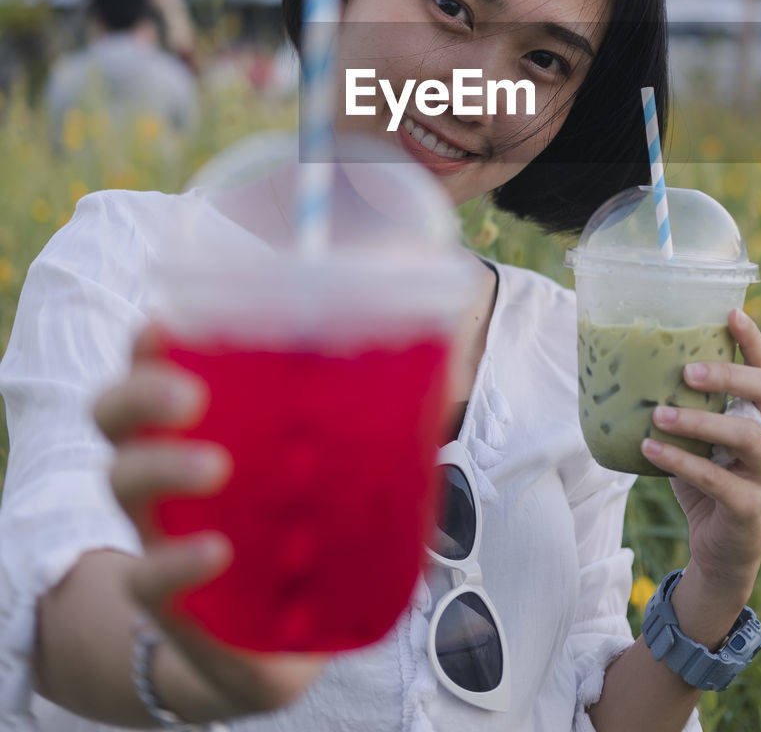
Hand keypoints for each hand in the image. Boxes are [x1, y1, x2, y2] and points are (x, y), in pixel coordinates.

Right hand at [94, 322, 327, 717]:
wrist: (271, 646)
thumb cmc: (298, 524)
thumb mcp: (324, 459)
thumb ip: (365, 405)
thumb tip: (440, 343)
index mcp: (194, 422)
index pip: (151, 362)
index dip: (149, 338)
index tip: (167, 319)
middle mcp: (162, 467)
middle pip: (115, 412)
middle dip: (142, 392)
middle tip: (192, 393)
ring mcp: (158, 530)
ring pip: (124, 482)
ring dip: (164, 466)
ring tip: (217, 466)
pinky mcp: (172, 596)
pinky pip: (149, 577)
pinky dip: (175, 562)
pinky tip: (216, 552)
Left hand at [639, 308, 760, 599]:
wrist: (719, 549)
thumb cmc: (708, 479)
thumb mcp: (700, 439)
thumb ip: (687, 406)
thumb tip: (633, 363)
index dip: (753, 341)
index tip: (730, 312)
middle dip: (730, 375)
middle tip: (686, 370)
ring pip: (745, 437)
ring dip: (698, 421)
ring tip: (658, 413)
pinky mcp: (750, 509)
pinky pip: (718, 480)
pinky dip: (681, 462)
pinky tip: (650, 448)